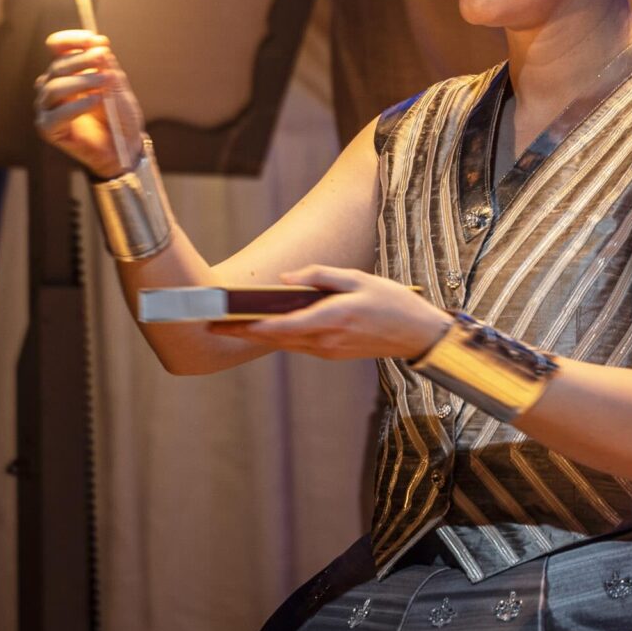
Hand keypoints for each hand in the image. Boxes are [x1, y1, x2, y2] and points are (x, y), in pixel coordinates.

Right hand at [33, 31, 145, 179]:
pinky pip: (56, 115)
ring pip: (54, 88)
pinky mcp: (48, 129)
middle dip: (80, 59)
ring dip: (81, 81)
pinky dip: (76, 105)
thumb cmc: (120, 116)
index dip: (71, 40)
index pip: (57, 49)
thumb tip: (99, 43)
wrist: (125, 147)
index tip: (92, 38)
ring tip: (104, 82)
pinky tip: (96, 100)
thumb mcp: (117, 86)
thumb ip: (107, 66)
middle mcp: (51, 88)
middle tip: (102, 57)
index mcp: (66, 73)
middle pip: (57, 67)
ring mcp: (47, 109)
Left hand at [219, 265, 451, 360]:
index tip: (228, 323)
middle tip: (214, 326)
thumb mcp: (358, 278)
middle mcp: (326, 340)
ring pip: (285, 344)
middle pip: (277, 338)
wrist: (416, 333)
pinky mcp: (332, 354)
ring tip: (231, 327)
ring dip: (259, 336)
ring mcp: (329, 350)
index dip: (253, 326)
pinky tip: (265, 329)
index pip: (283, 325)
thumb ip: (320, 276)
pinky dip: (280, 337)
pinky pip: (299, 345)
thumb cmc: (390, 301)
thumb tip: (286, 279)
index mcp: (332, 318)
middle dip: (244, 333)